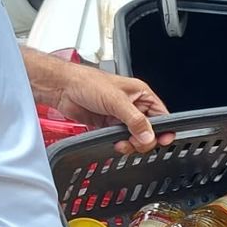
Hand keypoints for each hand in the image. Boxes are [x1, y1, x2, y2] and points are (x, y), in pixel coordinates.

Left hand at [53, 67, 174, 155]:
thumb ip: (135, 120)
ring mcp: (121, 117)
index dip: (164, 129)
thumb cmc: (88, 82)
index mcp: (141, 95)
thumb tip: (148, 135)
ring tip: (121, 143)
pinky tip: (113, 142)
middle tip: (135, 141)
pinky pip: (120, 139)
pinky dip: (119, 144)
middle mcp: (133, 106)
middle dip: (143, 139)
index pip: (162, 115)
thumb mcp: (116, 100)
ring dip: (130, 144)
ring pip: (135, 138)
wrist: (62, 88)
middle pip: (149, 130)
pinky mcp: (108, 125)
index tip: (163, 141)